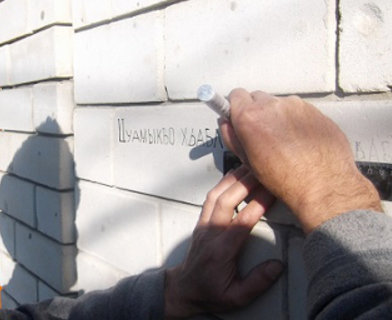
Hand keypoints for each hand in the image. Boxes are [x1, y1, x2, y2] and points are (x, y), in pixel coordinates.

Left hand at [165, 166, 282, 317]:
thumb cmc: (210, 292)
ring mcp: (203, 225)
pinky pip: (211, 197)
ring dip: (233, 179)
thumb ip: (257, 282)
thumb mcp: (236, 297)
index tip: (274, 191)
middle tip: (264, 169)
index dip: (258, 205)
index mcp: (220, 251)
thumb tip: (277, 266)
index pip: (241, 222)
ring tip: (251, 166)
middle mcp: (209, 233)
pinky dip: (224, 183)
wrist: (184, 289)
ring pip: (215, 194)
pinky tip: (236, 175)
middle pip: (226, 200)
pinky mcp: (202, 221)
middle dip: (245, 182)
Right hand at [219, 89, 380, 232]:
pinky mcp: (315, 110)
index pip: (235, 95)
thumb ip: (232, 137)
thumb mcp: (248, 161)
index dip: (234, 106)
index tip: (236, 113)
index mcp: (251, 117)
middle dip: (256, 111)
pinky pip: (298, 110)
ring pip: (278, 104)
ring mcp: (297, 106)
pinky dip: (295, 121)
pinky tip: (298, 140)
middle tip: (259, 132)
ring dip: (277, 116)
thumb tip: (227, 125)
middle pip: (257, 97)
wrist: (323, 186)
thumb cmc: (287, 179)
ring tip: (283, 140)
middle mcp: (273, 105)